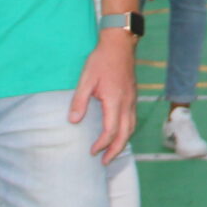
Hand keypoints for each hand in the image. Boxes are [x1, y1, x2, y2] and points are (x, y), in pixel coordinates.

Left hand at [72, 32, 138, 162]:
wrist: (119, 44)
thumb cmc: (101, 60)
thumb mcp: (86, 79)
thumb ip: (79, 101)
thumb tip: (73, 121)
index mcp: (115, 101)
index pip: (111, 130)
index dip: (102, 144)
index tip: (92, 151)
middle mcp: (127, 103)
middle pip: (125, 134)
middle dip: (115, 150)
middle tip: (105, 162)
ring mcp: (132, 100)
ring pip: (131, 127)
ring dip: (123, 142)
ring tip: (113, 152)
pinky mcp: (132, 96)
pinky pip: (132, 119)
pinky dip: (126, 131)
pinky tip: (119, 133)